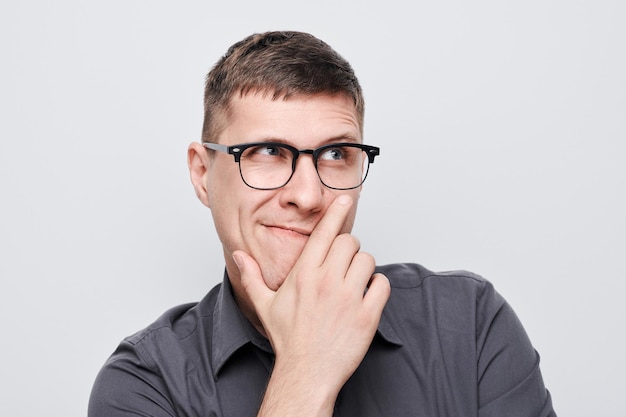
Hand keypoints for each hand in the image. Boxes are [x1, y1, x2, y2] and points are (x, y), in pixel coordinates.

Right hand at [233, 194, 390, 415]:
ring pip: (367, 261)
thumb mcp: (266, 305)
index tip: (346, 200)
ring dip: (363, 267)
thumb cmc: (288, 338)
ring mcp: (348, 298)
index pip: (324, 232)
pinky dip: (377, 287)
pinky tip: (366, 296)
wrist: (306, 372)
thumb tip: (238, 255)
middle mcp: (326, 282)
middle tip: (342, 264)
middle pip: (350, 242)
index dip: (336, 212)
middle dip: (348, 248)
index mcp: (303, 274)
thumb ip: (252, 276)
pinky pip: (382, 285)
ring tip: (352, 283)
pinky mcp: (367, 315)